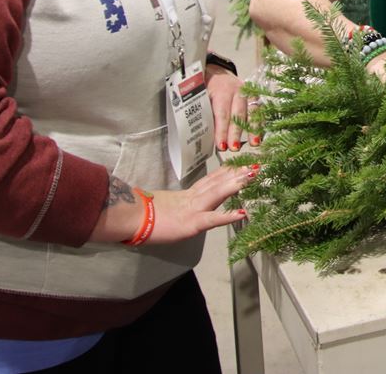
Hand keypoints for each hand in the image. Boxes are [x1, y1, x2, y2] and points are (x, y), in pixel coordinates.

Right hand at [90, 164, 256, 244]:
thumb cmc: (142, 215)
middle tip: (257, 163)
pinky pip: (213, 219)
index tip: (242, 162)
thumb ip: (178, 203)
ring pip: (218, 193)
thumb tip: (182, 204)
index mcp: (188, 195)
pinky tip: (243, 213)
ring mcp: (194, 209)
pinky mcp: (192, 223)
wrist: (129, 217)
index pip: (211, 179)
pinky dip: (229, 216)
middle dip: (238, 173)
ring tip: (254, 175)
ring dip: (237, 184)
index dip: (228, 171)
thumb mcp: (165, 206)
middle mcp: (194, 198)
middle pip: (219, 182)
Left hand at [206, 63, 254, 151]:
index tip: (221, 145)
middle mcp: (238, 90)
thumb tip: (204, 136)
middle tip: (234, 147)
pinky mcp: (255, 96)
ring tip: (254, 143)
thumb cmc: (208, 86)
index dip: (222, 130)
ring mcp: (248, 92)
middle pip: (238, 114)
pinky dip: (260, 123)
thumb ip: (204, 113)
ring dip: (253, 129)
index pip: (222, 113)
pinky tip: (261, 135)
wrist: (217, 71)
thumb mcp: (201, 95)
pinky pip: (260, 110)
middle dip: (236, 133)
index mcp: (222, 89)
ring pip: (253, 112)